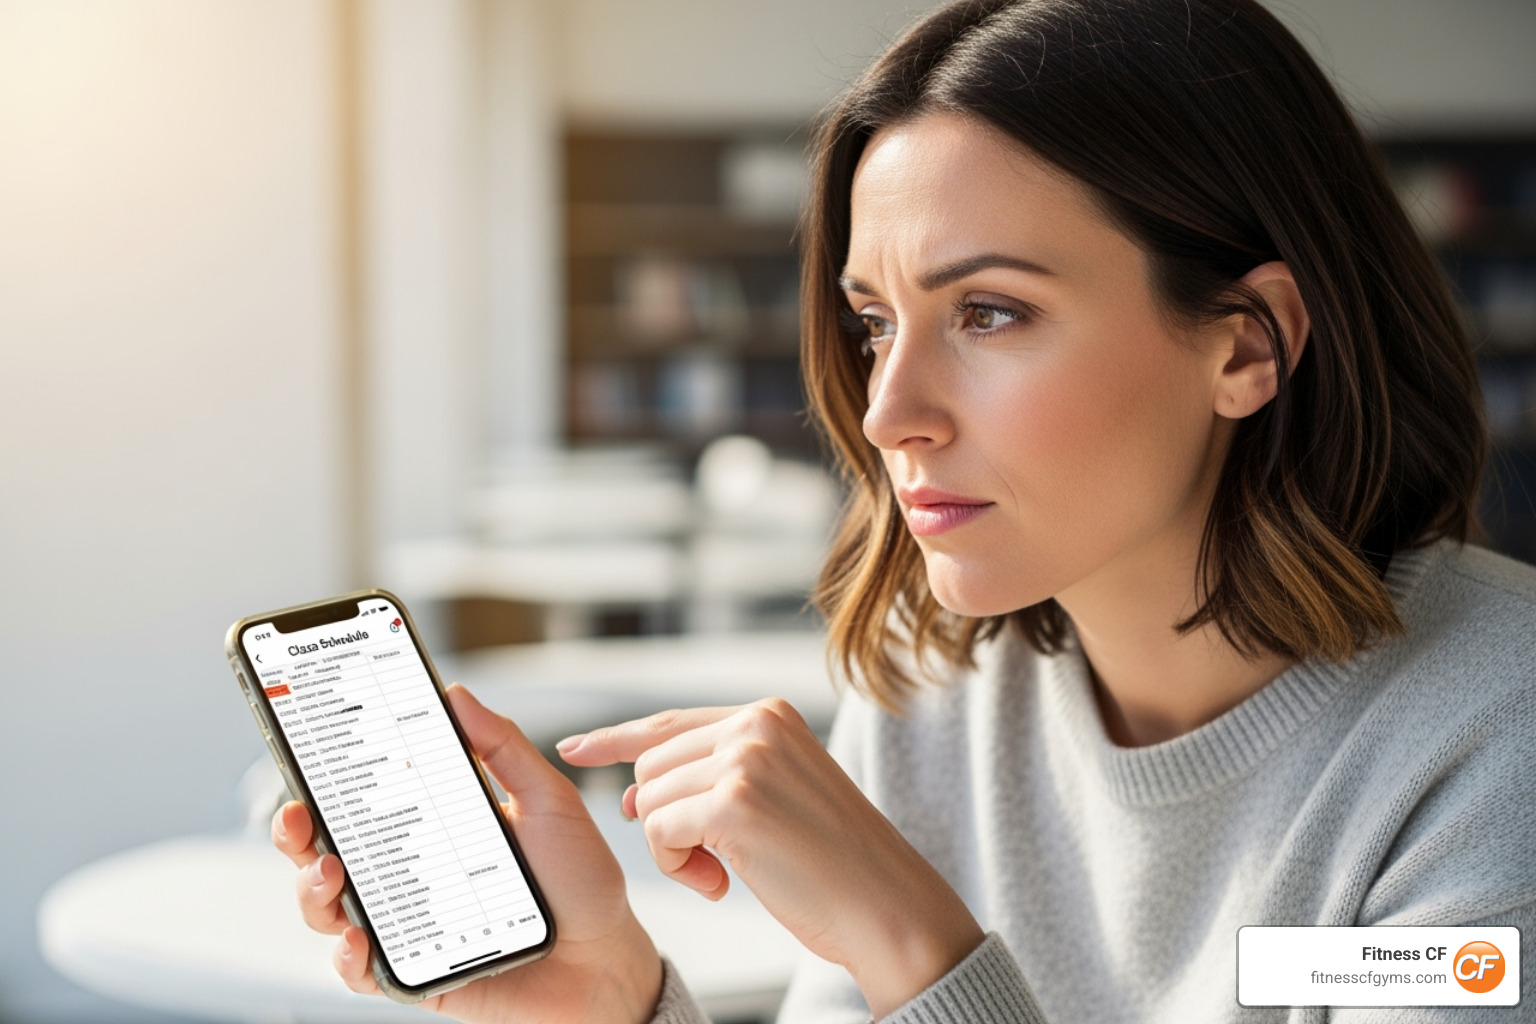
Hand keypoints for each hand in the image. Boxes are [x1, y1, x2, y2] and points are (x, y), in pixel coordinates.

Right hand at [272, 684, 662, 1023]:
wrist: (607, 959)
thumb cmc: (580, 880)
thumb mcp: (548, 801)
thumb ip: (504, 748)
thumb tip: (456, 693)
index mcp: (435, 826)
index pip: (366, 798)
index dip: (327, 777)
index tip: (304, 748)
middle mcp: (411, 874)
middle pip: (329, 850)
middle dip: (297, 832)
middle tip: (296, 814)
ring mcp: (408, 925)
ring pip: (331, 909)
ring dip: (313, 890)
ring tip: (329, 872)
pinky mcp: (415, 975)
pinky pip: (362, 972)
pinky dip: (348, 958)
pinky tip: (357, 938)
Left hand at [558, 698, 982, 1018]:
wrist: (884, 905)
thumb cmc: (832, 866)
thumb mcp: (773, 800)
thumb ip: (709, 782)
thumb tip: (630, 798)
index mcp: (770, 715)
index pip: (670, 723)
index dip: (616, 739)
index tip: (574, 749)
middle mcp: (757, 724)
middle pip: (652, 765)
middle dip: (663, 820)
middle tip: (708, 861)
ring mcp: (747, 759)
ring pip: (650, 799)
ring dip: (672, 849)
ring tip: (724, 872)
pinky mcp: (735, 802)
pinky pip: (660, 831)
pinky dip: (675, 866)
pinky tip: (720, 883)